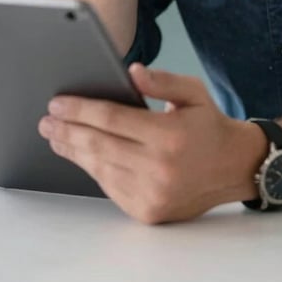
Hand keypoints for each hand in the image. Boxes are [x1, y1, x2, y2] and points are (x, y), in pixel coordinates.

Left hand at [38, 64, 264, 223]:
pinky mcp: (147, 211)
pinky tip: (81, 155)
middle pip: (98, 145)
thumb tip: (131, 70)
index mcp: (168, 135)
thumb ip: (162, 80)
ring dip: (73, 151)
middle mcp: (158, 168)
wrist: (234, 168)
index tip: (57, 103)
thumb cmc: (209, 125)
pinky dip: (92, 169)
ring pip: (100, 168)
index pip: (111, 119)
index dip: (80, 110)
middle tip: (46, 121)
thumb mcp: (193, 93)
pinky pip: (110, 187)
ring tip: (56, 137)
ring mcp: (152, 194)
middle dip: (67, 131)